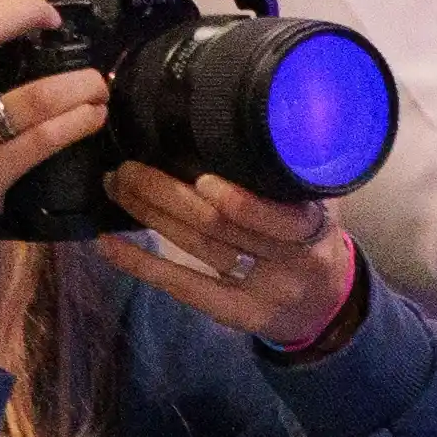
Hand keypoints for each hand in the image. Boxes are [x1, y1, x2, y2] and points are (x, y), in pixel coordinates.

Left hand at [88, 156, 370, 351]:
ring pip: (199, 248)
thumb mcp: (315, 202)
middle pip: (223, 228)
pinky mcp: (238, 314)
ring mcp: (265, 291)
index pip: (280, 219)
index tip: (203, 179)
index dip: (242, 204)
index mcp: (315, 227)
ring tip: (114, 186)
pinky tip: (108, 245)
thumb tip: (236, 123)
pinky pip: (185, 287)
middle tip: (127, 167)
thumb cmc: (309, 235)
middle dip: (167, 194)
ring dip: (149, 215)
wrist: (328, 302)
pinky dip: (143, 264)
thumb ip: (284, 173)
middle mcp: (293, 261)